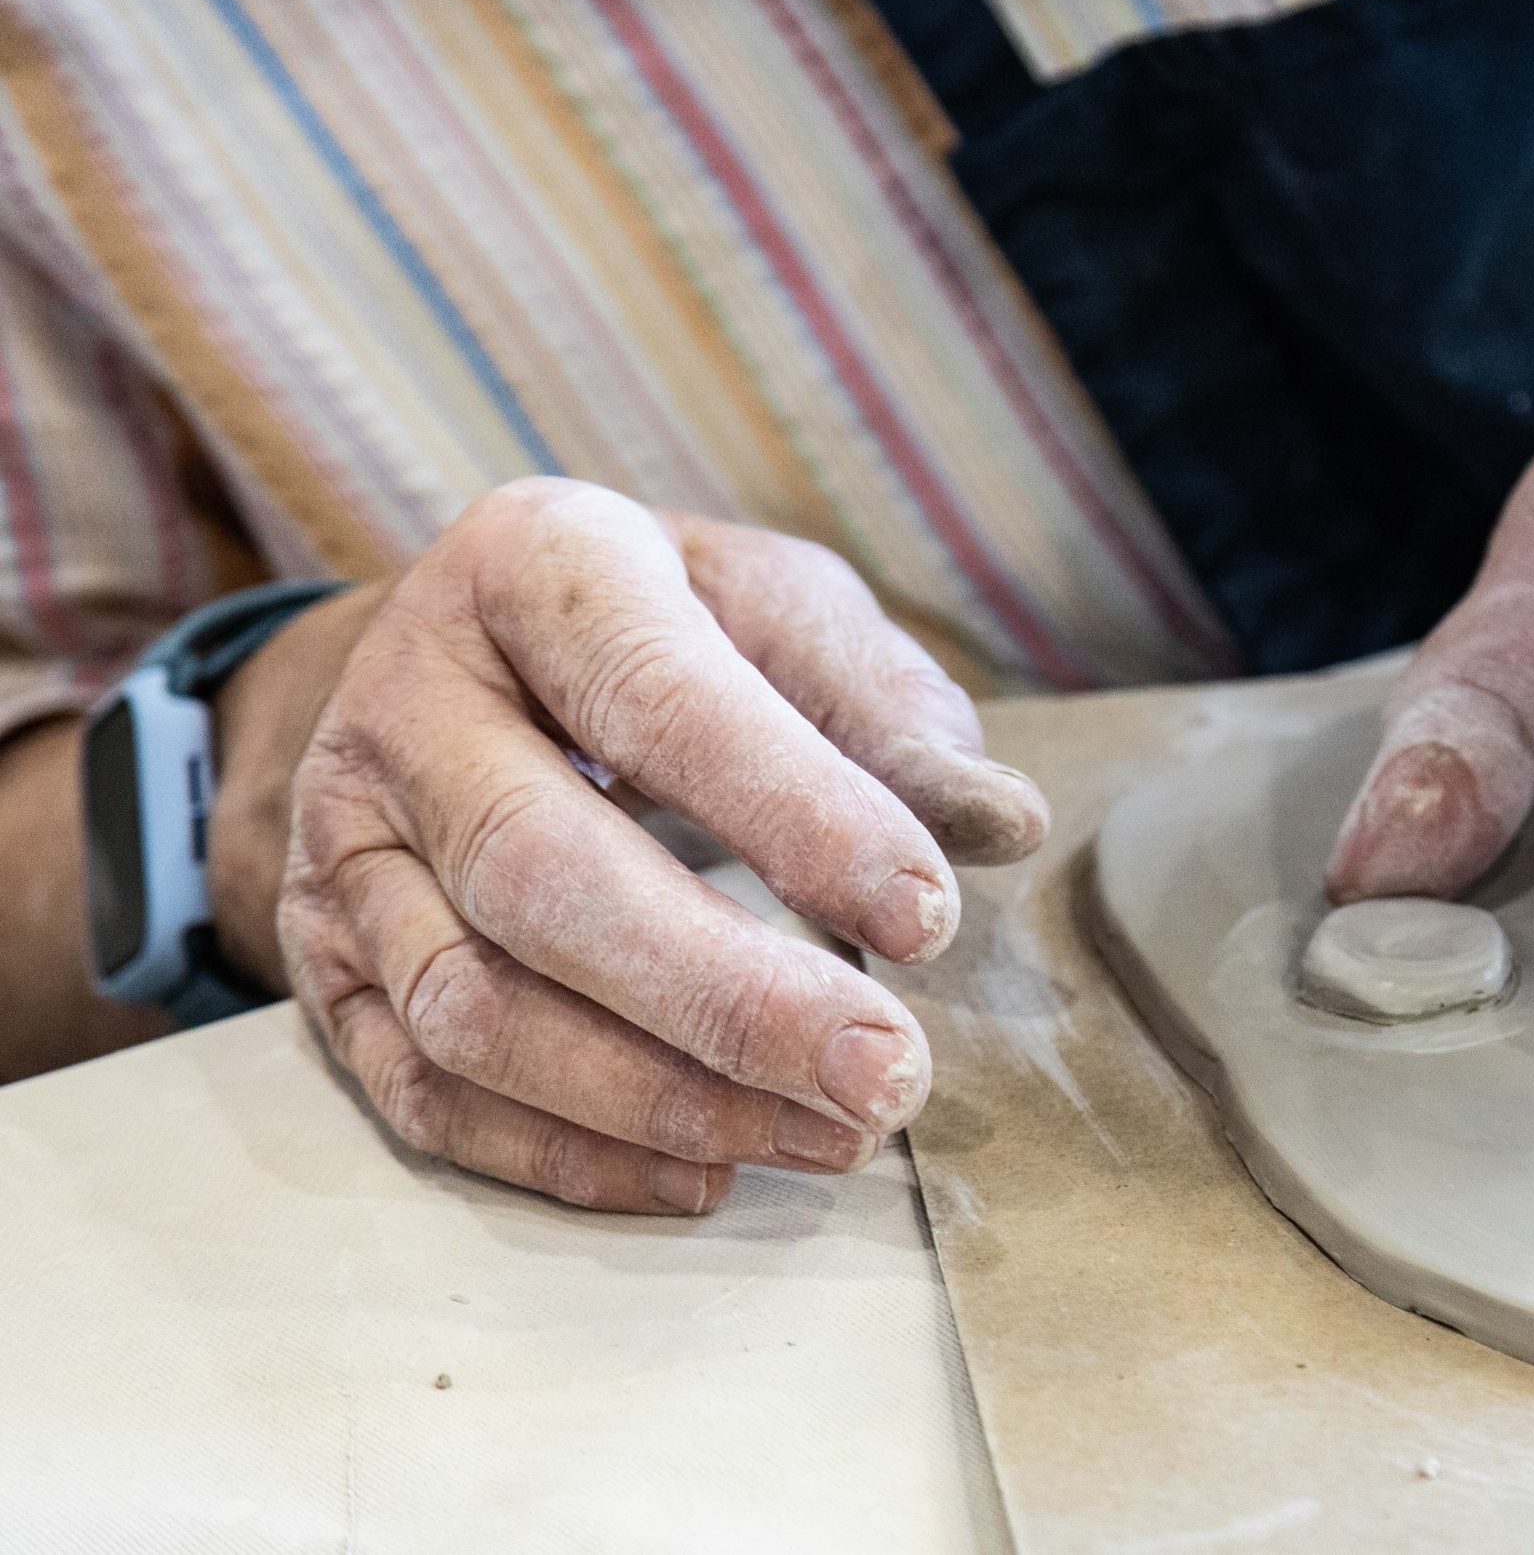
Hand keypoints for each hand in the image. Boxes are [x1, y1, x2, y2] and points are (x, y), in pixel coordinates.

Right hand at [223, 479, 1044, 1212]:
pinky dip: (567, 1154)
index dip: (795, 814)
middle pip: (538, 874)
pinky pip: (423, 1091)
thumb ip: (886, 707)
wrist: (468, 658)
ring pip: (469, 1006)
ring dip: (659, 1099)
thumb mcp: (777, 609)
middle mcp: (407, 700)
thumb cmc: (664, 630)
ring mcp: (344, 842)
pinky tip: (706, 1174)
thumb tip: (1004, 825)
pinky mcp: (320, 965)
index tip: (930, 916)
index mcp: (534, 569)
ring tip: (828, 1134)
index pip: (655, 697)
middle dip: (725, 998)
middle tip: (887, 1077)